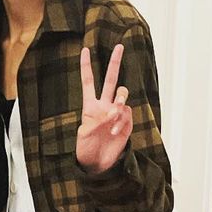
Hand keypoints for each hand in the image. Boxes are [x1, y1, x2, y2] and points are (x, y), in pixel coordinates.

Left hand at [76, 44, 130, 173]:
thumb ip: (97, 121)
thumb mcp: (84, 135)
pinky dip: (121, 121)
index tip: (85, 50)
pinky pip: (127, 114)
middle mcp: (105, 106)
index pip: (89, 82)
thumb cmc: (86, 150)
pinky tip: (114, 132)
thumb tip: (113, 112)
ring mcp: (117, 113)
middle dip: (115, 63)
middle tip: (119, 46)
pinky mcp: (126, 123)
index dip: (86, 67)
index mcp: (90, 106)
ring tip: (112, 117)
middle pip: (111, 80)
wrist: (97, 164)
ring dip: (119, 103)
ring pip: (123, 96)